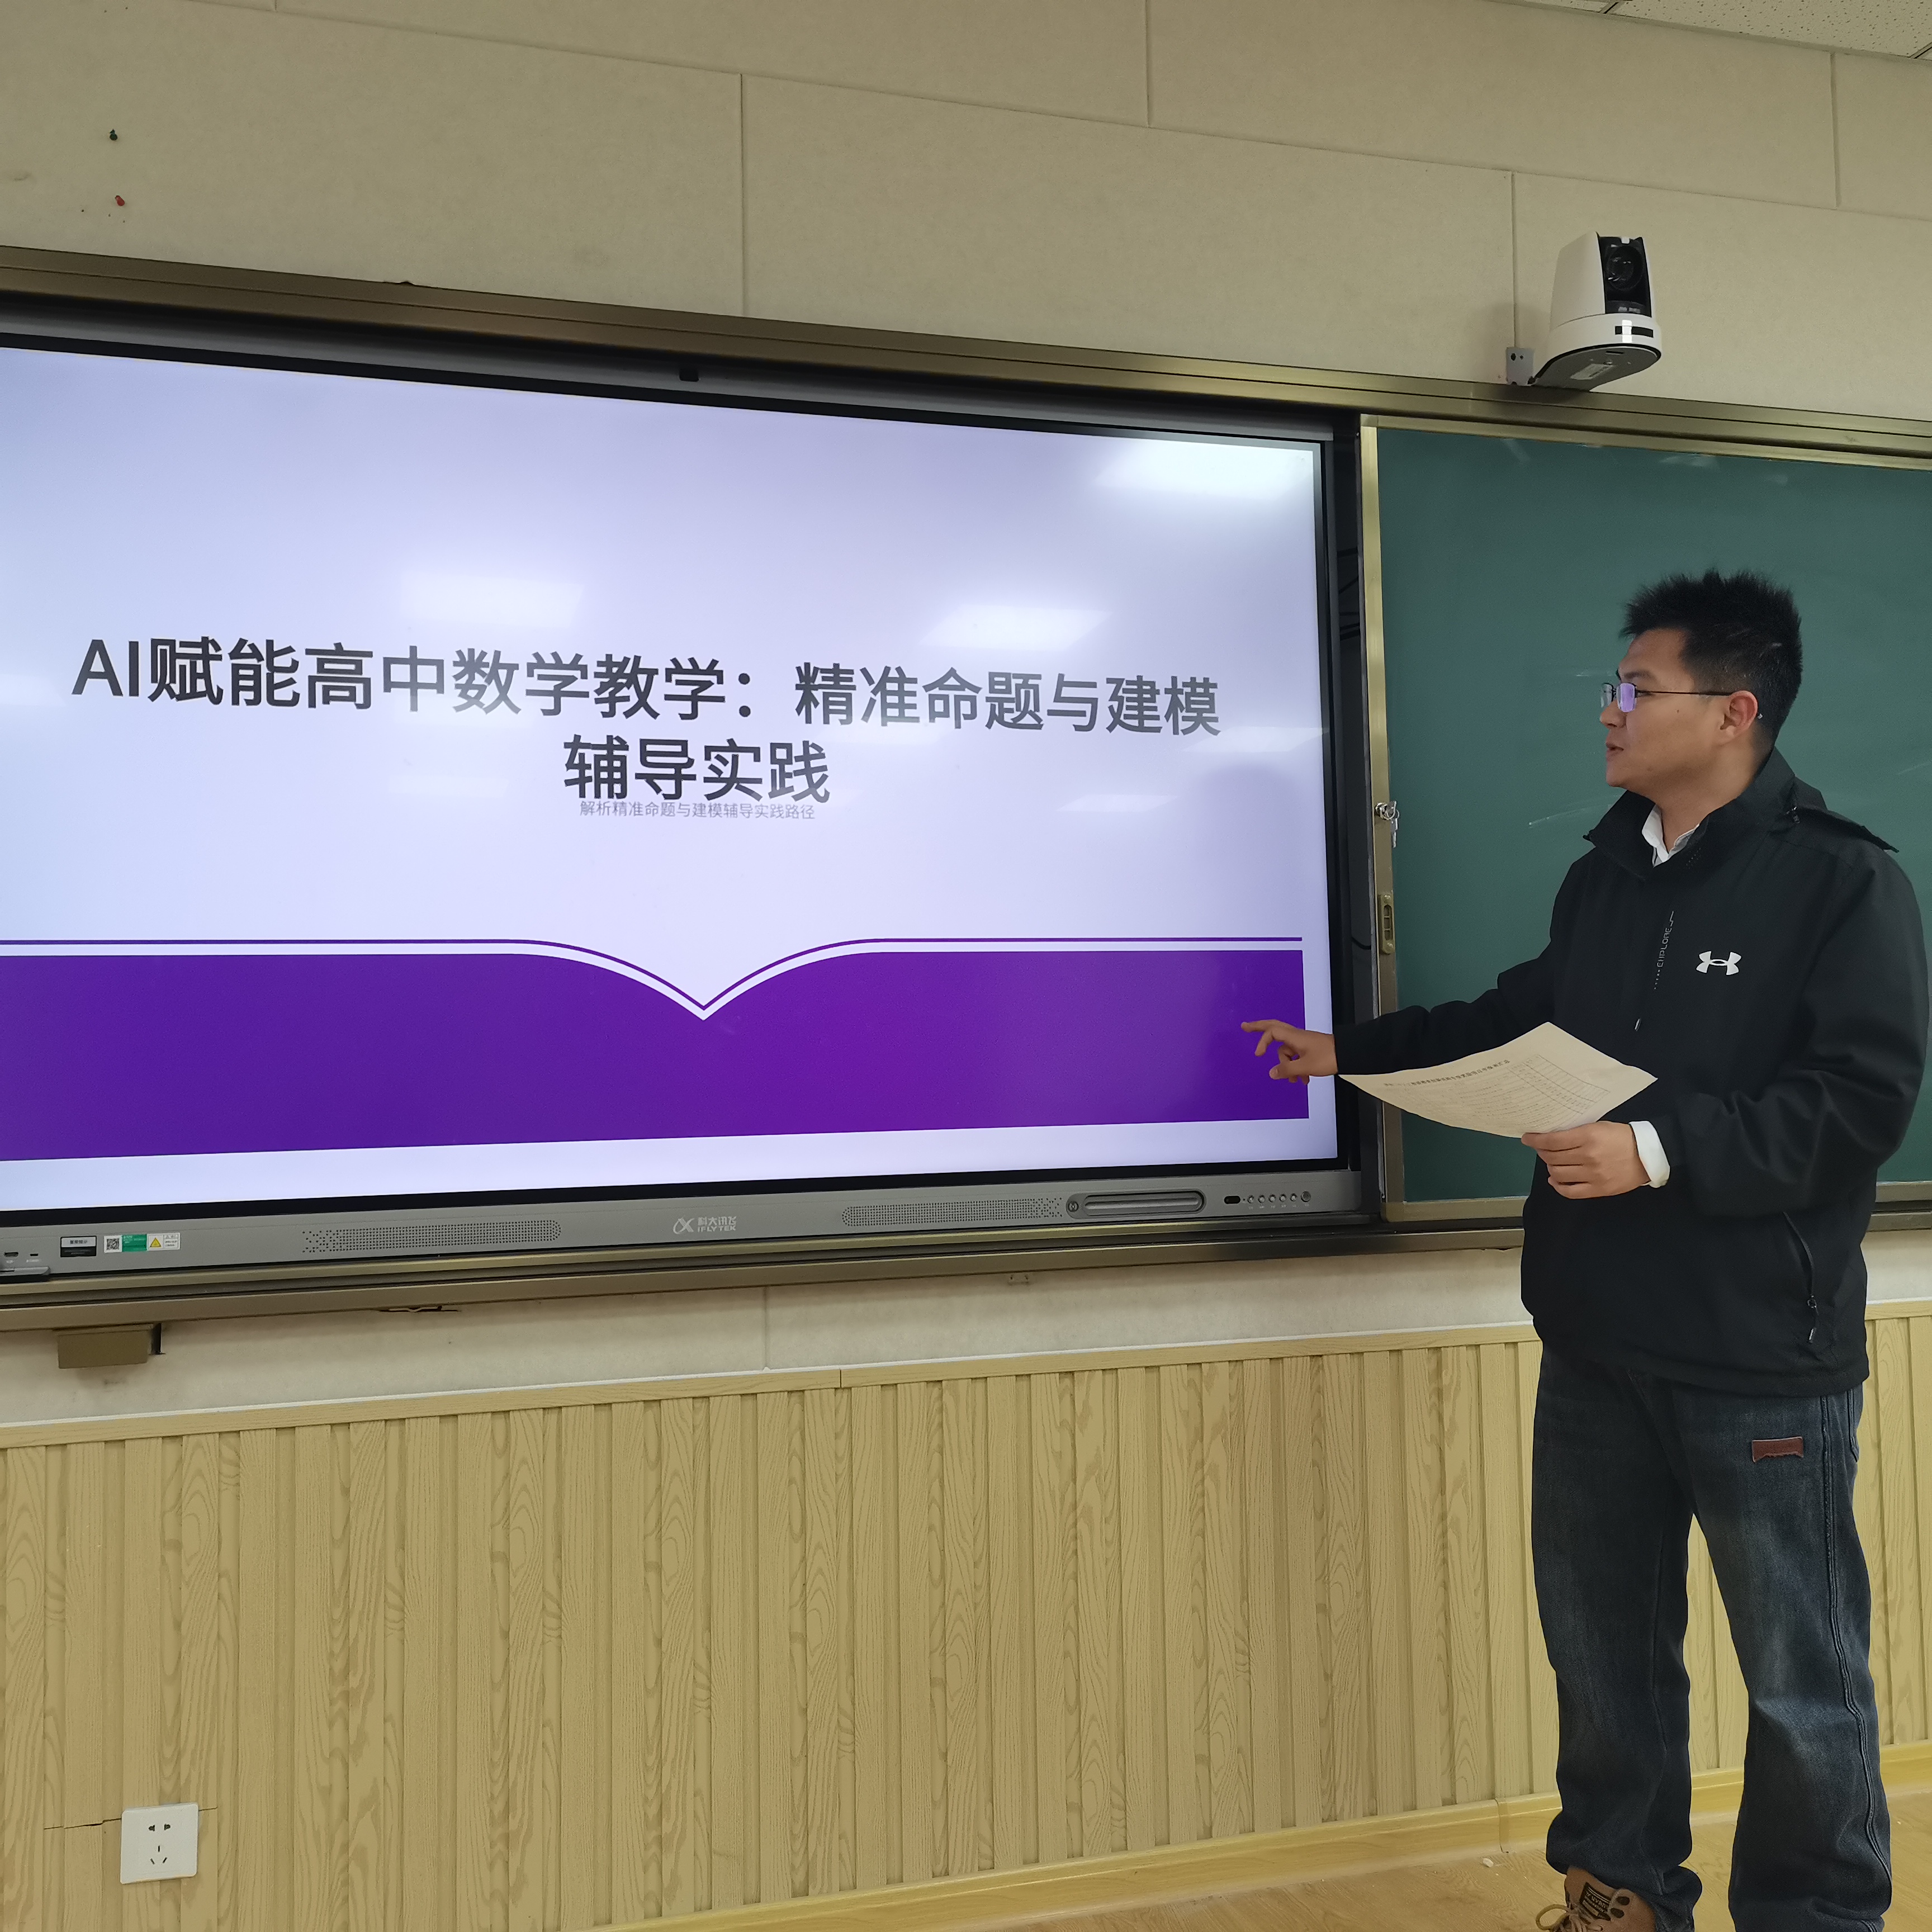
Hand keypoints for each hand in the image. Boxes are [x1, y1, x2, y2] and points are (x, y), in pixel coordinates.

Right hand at [1241, 1018, 1337, 1083]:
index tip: (1259, 1054)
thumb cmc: (1328, 1057)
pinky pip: (1296, 1057)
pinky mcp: (1309, 1049)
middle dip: (1259, 1029)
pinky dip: (1297, 1067)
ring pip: (1287, 1052)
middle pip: (1274, 1029)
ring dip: (1288, 1066)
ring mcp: (1303, 1042)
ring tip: (1296, 1081)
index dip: (1262, 1042)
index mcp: (1294, 1037)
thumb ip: (1287, 1070)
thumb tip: (1272, 1073)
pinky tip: (1303, 1079)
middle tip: (1245, 1027)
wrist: (1348, 1055)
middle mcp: (1297, 1036)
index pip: (1272, 1033)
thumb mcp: (1305, 1066)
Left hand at [1522, 1122, 1648, 1198]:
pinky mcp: (1599, 1190)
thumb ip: (1576, 1133)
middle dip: (1542, 1152)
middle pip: (1552, 1157)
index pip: (1552, 1141)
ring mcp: (1593, 1176)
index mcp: (1588, 1137)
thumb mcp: (1598, 1126)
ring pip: (1558, 1174)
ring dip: (1550, 1167)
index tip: (1527, 1138)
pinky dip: (1558, 1186)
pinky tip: (1555, 1179)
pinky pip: (1570, 1192)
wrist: (1648, 1154)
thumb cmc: (1622, 1137)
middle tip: (1542, 1149)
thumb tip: (1550, 1138)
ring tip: (1552, 1162)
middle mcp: (1588, 1157)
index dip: (1535, 1140)